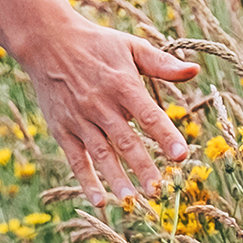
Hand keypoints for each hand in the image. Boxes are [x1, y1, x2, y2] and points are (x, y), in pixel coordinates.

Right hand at [7, 17, 198, 203]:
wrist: (47, 41)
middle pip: (125, 140)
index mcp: (123, 84)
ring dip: (116, 179)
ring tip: (132, 201)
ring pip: (101, 154)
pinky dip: (87, 180)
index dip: (165, 135)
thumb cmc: (97, 44)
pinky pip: (76, 159)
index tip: (181, 155)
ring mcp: (80, 119)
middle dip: (143, 167)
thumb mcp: (131, 47)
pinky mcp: (62, 129)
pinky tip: (100, 201)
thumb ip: (162, 63)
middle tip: (159, 191)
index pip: (148, 114)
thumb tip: (194, 71)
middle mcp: (101, 104)